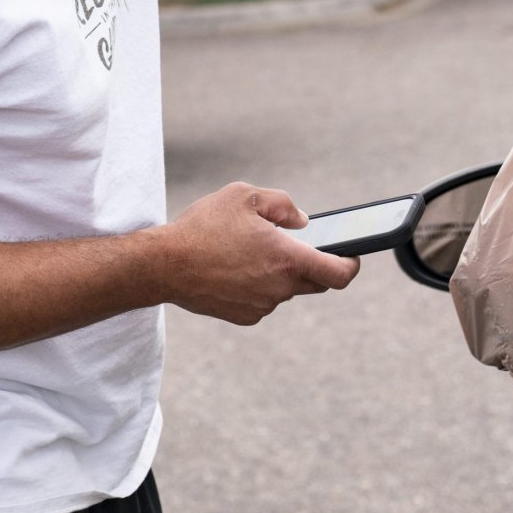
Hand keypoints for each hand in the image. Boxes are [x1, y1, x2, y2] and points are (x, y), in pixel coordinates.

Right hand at [156, 182, 359, 325]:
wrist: (161, 266)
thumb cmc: (203, 227)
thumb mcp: (244, 196)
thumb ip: (282, 205)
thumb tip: (302, 222)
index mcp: (288, 259)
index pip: (339, 274)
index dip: (351, 265)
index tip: (350, 255)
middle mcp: (280, 287)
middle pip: (316, 282)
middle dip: (314, 264)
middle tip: (294, 245)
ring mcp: (262, 305)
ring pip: (288, 290)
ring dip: (282, 273)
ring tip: (253, 251)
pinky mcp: (244, 316)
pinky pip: (265, 300)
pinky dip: (261, 286)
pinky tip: (238, 268)